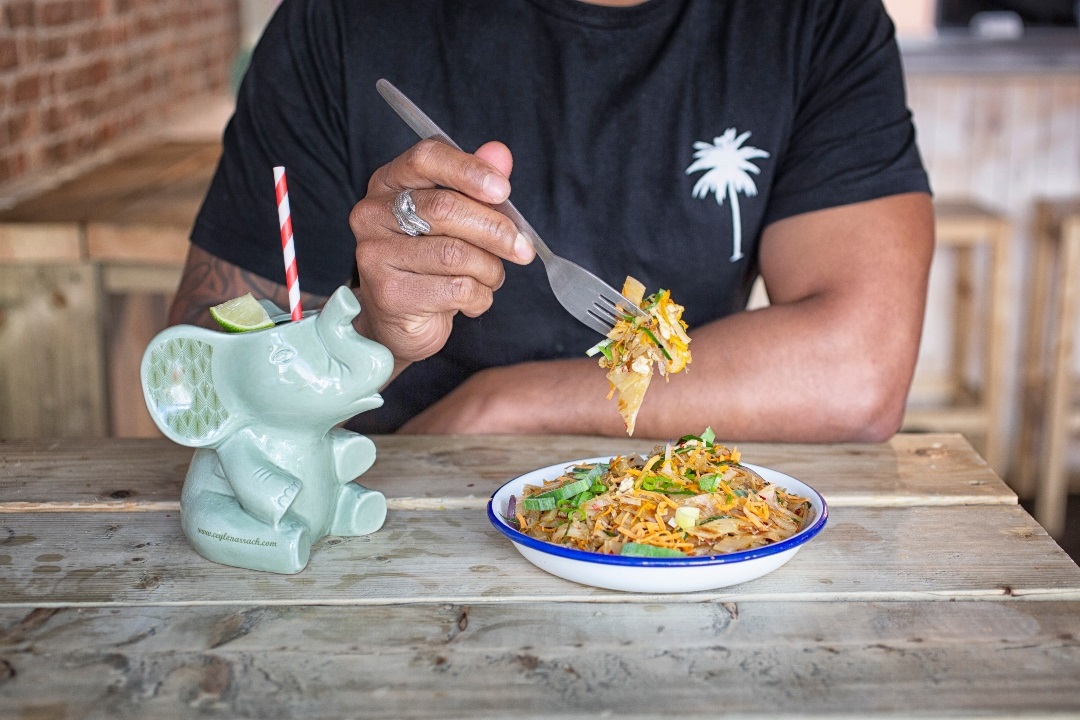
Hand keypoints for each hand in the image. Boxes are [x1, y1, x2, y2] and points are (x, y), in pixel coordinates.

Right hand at [348, 139, 534, 364]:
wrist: (400, 320)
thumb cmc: (429, 262)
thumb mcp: (454, 220)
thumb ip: (475, 185)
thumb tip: (500, 153)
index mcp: (388, 183)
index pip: (426, 158)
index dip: (469, 170)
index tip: (503, 190)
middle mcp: (372, 214)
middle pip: (444, 208)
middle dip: (495, 230)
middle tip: (523, 248)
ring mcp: (374, 255)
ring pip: (455, 254)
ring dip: (489, 269)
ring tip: (491, 277)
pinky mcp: (389, 294)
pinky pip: (455, 289)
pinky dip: (479, 296)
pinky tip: (473, 299)